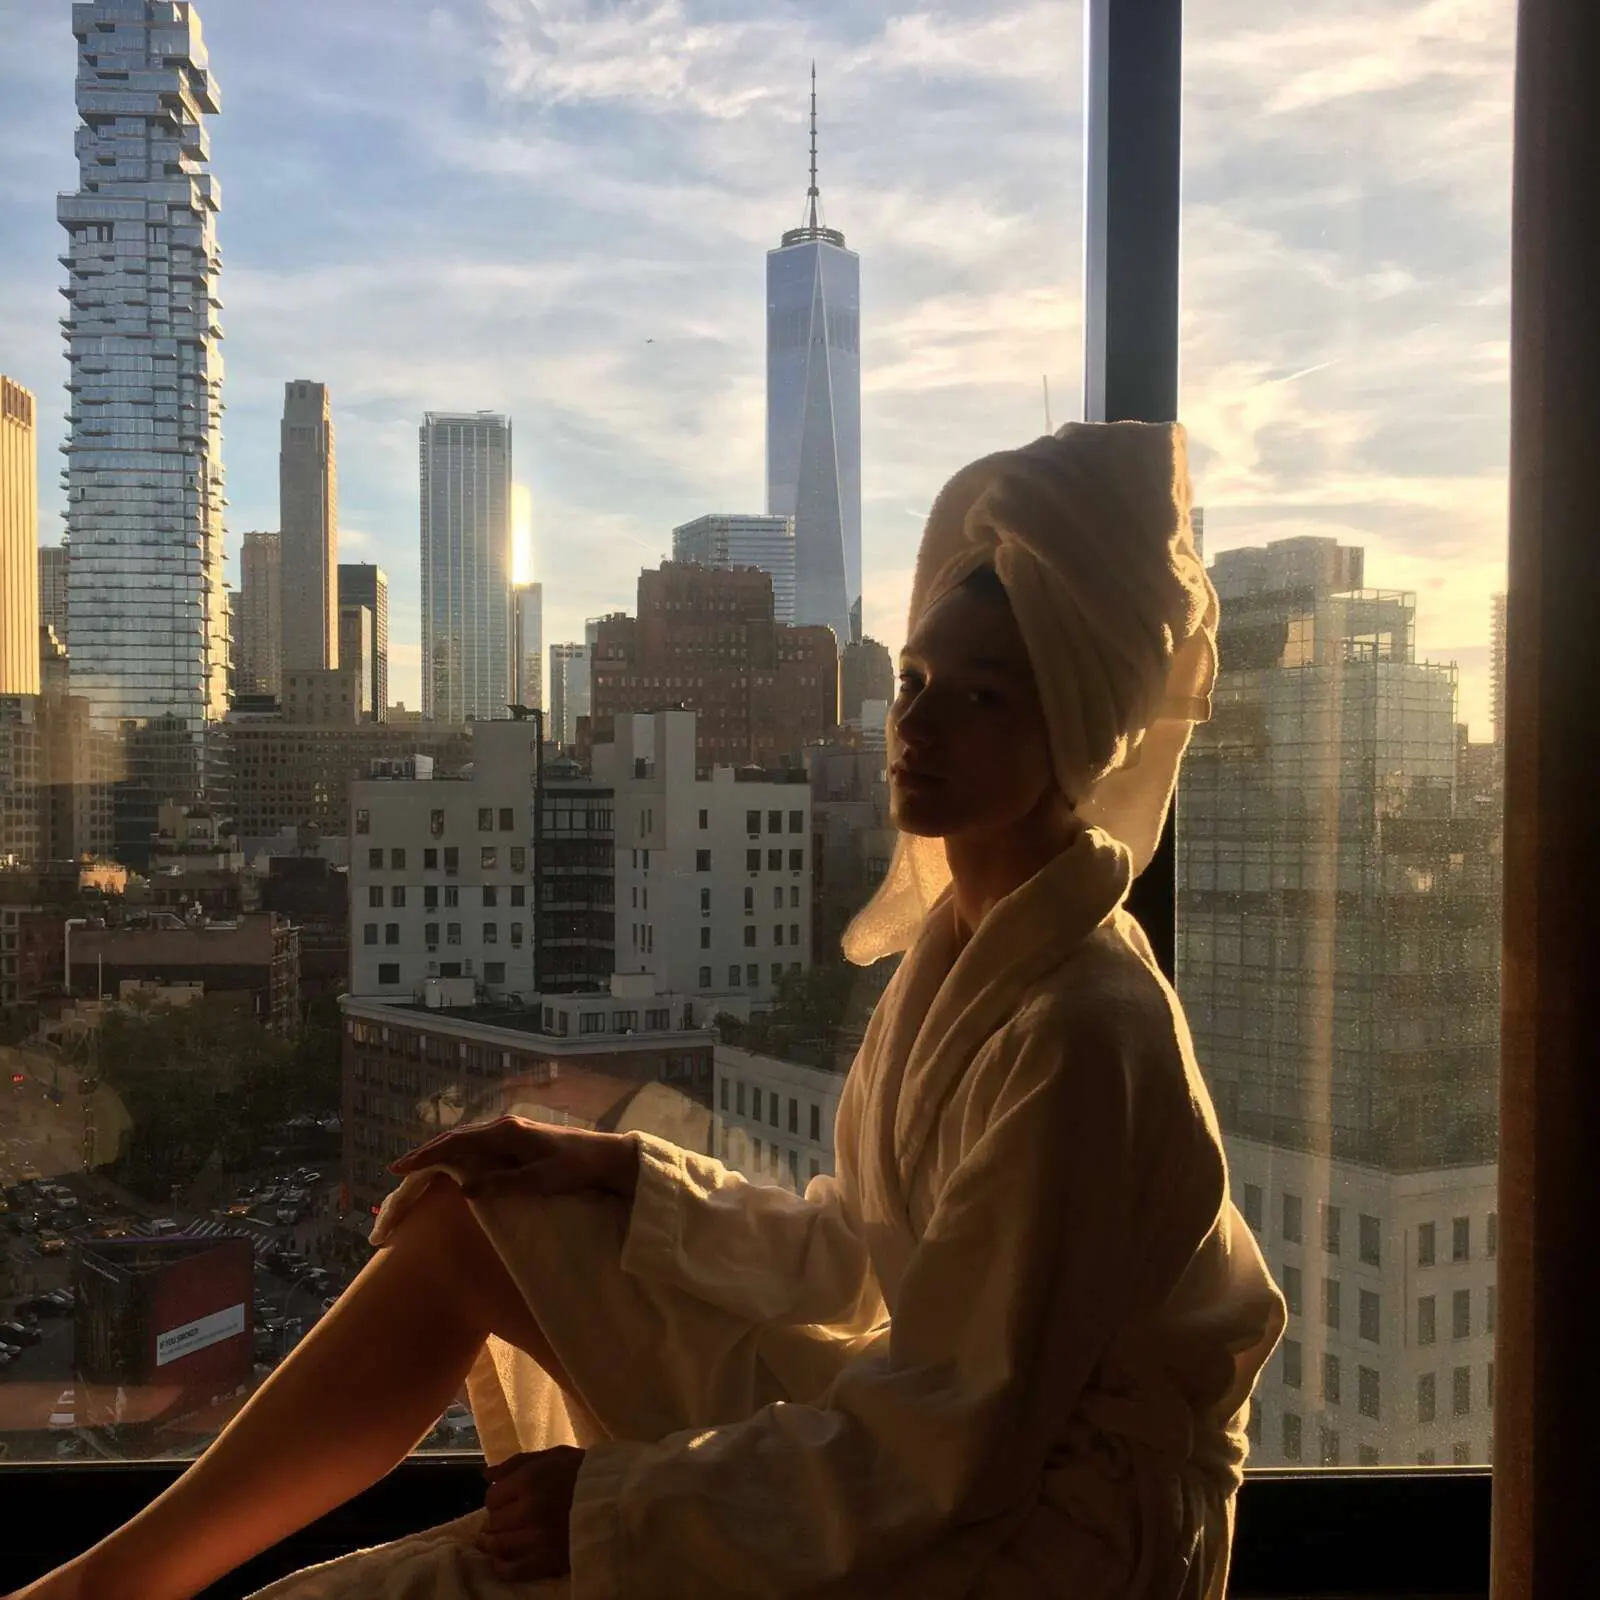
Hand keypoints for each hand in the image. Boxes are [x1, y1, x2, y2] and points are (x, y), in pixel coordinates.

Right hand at [389, 1115, 638, 1202]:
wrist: (604, 1157)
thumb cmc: (575, 1169)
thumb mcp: (540, 1180)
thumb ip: (503, 1184)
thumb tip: (463, 1187)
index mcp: (505, 1132)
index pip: (455, 1143)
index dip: (425, 1156)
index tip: (398, 1168)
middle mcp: (504, 1126)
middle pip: (455, 1138)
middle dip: (425, 1154)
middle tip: (397, 1171)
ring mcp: (510, 1130)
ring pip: (465, 1139)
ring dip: (440, 1152)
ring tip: (417, 1168)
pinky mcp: (517, 1138)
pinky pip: (478, 1144)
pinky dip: (458, 1153)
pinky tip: (452, 1164)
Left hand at [476, 1446, 584, 1581]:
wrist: (619, 1499)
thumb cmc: (585, 1473)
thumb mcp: (553, 1456)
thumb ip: (517, 1464)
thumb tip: (485, 1475)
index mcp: (530, 1481)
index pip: (493, 1497)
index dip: (497, 1498)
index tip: (506, 1499)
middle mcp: (529, 1510)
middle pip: (494, 1522)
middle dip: (498, 1519)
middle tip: (509, 1518)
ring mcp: (537, 1539)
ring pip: (499, 1546)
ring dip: (495, 1543)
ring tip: (500, 1539)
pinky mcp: (547, 1561)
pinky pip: (513, 1570)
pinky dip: (502, 1567)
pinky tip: (503, 1561)